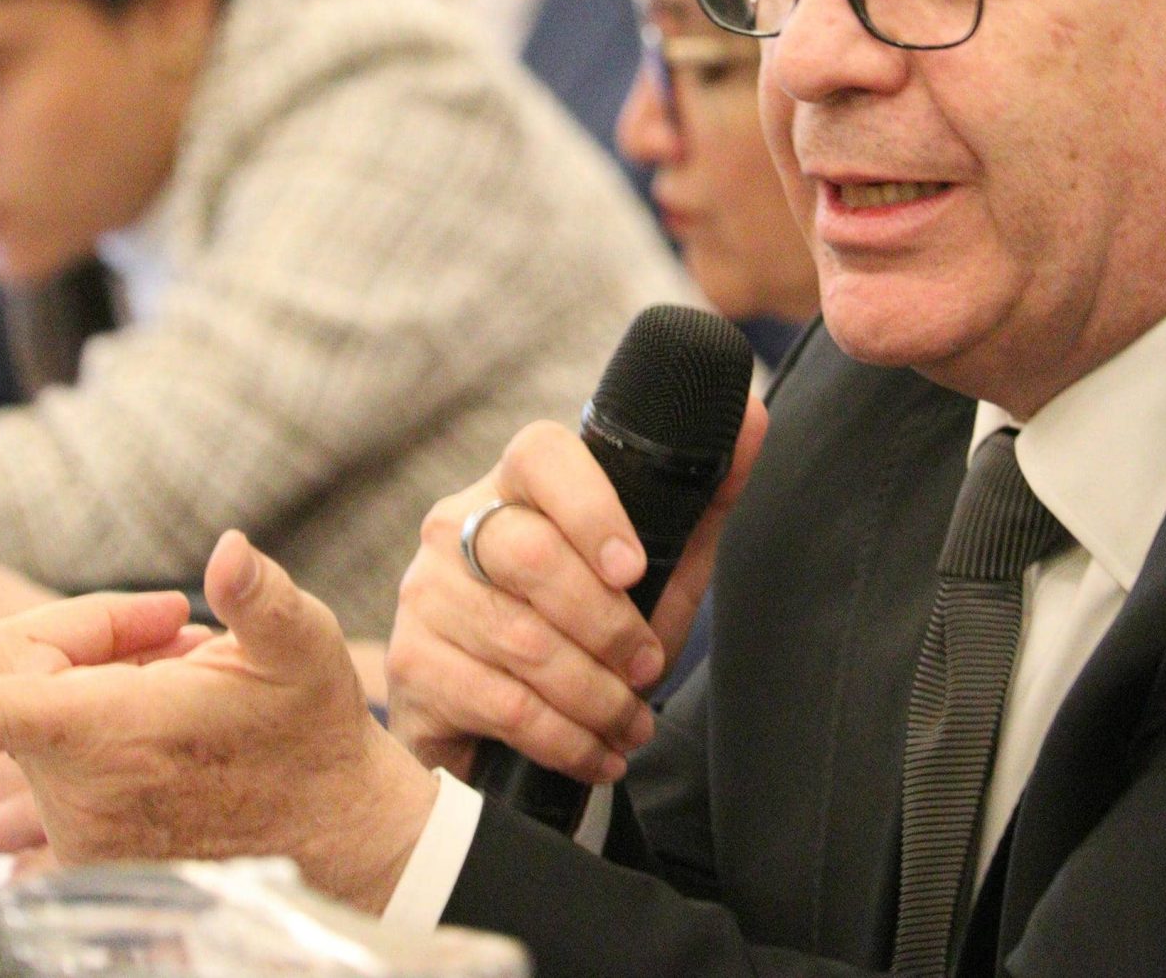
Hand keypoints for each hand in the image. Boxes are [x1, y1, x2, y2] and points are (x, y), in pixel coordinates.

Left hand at [0, 532, 438, 911]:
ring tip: (179, 684)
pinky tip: (156, 725)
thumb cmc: (314, 734)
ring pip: (31, 717)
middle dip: (82, 634)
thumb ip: (258, 594)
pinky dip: (85, 735)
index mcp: (107, 731)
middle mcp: (76, 789)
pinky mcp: (86, 852)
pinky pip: (42, 772)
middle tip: (172, 627)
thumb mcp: (300, 645)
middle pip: (13, 674)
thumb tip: (228, 549)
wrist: (339, 834)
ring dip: (92, 684)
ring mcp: (77, 830)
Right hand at [384, 397, 767, 783]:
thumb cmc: (585, 630)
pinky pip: (501, 702)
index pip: (540, 455)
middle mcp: (454, 528)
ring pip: (522, 640)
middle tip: (648, 668)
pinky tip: (595, 753)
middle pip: (530, 554)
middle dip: (608, 625)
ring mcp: (426, 595)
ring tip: (630, 722)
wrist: (502, 727)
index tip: (633, 567)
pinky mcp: (411, 665)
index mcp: (512, 487)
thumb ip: (701, 496)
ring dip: (596, 696)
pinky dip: (564, 739)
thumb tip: (754, 412)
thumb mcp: (657, 568)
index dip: (590, 506)